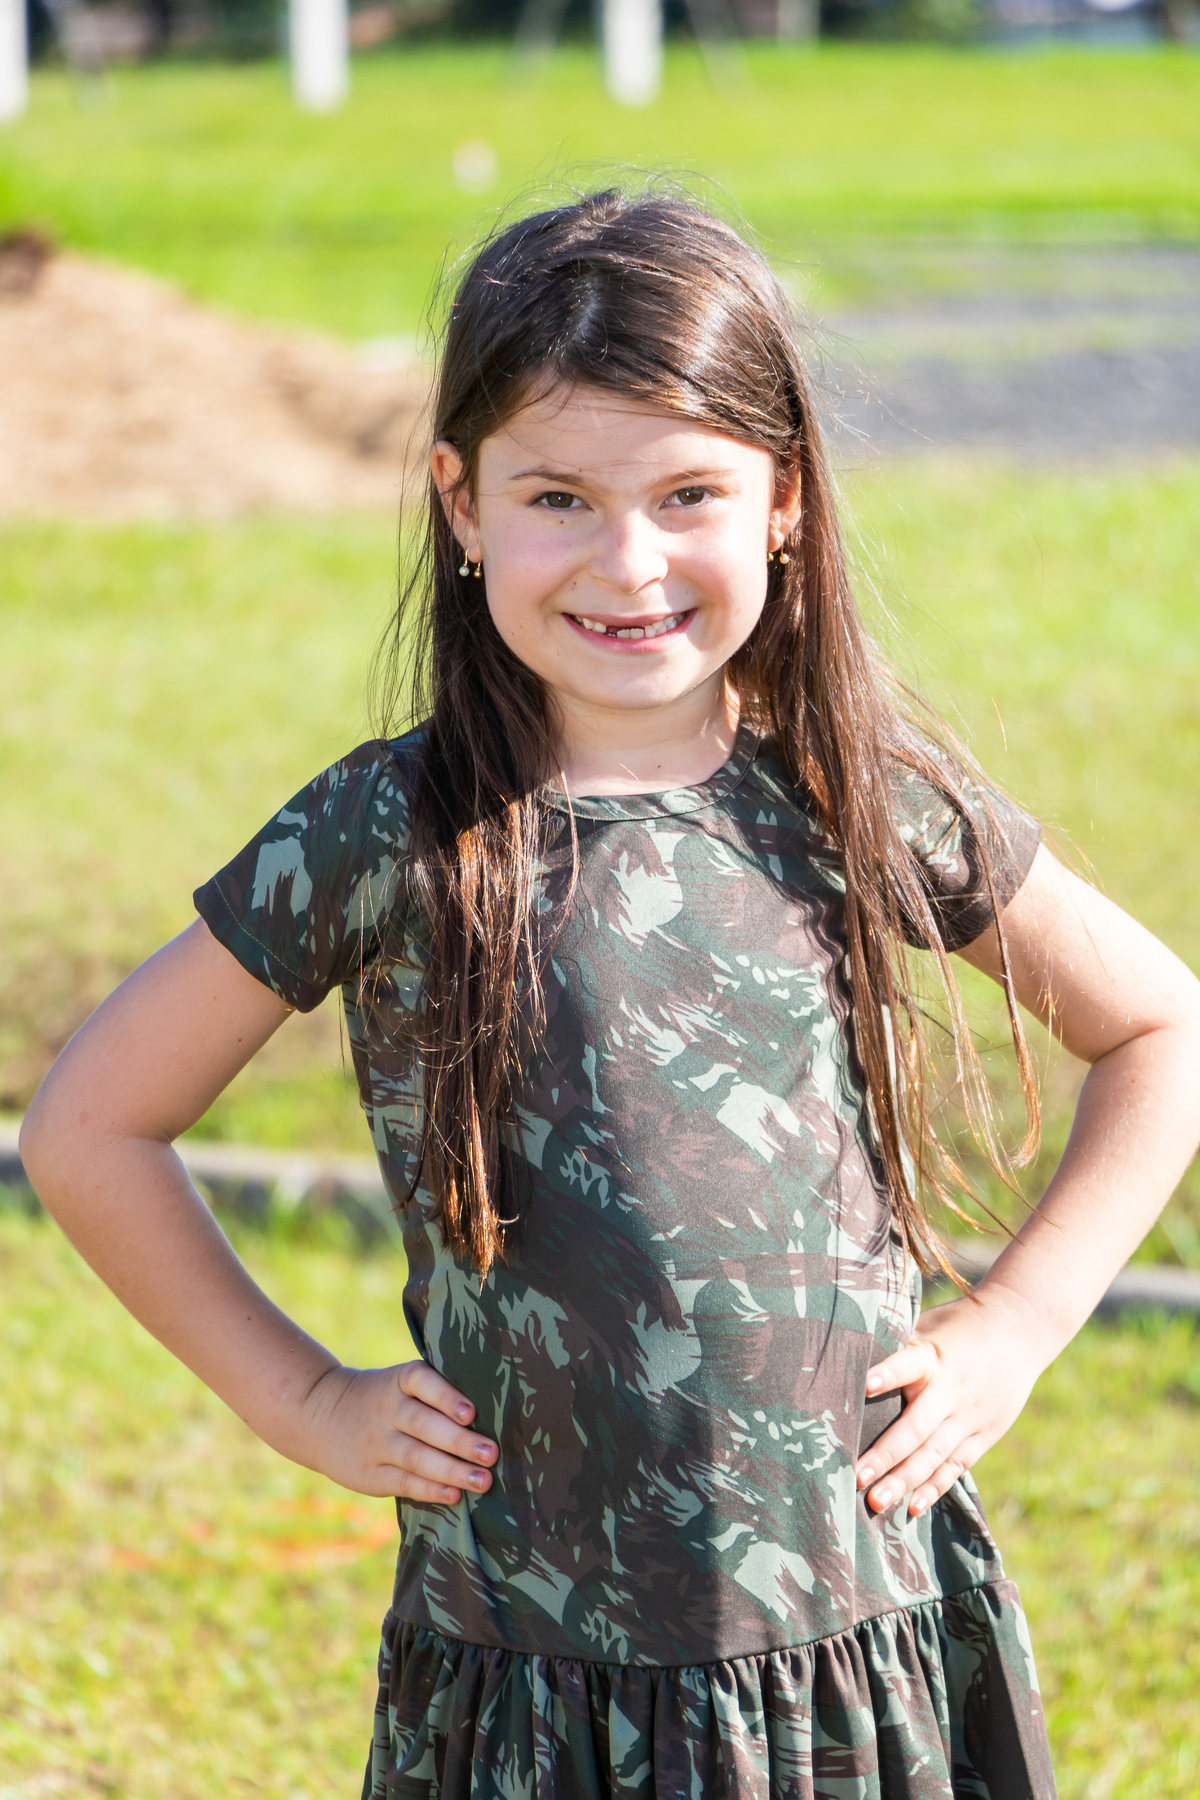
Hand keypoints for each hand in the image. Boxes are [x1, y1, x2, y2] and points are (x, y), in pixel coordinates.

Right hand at [296, 1360, 497, 1503]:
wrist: (319, 1415)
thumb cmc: (383, 1398)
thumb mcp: (398, 1383)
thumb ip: (436, 1394)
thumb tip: (492, 1416)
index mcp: (398, 1381)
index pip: (422, 1382)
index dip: (446, 1396)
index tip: (470, 1413)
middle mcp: (386, 1409)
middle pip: (424, 1425)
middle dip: (459, 1441)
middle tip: (492, 1453)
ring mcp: (375, 1443)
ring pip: (416, 1457)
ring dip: (451, 1470)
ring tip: (483, 1480)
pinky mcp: (369, 1474)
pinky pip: (403, 1482)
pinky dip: (430, 1489)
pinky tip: (454, 1494)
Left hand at [855, 1287, 1045, 1518]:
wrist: (1018, 1329)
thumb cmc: (957, 1326)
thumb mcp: (928, 1326)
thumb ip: (896, 1347)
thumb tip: (845, 1357)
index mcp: (933, 1356)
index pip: (907, 1364)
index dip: (887, 1374)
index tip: (863, 1384)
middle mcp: (951, 1390)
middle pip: (917, 1427)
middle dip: (886, 1454)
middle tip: (857, 1477)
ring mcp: (970, 1416)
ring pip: (934, 1454)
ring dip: (905, 1481)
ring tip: (876, 1502)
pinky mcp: (984, 1434)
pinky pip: (956, 1465)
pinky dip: (934, 1487)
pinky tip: (912, 1507)